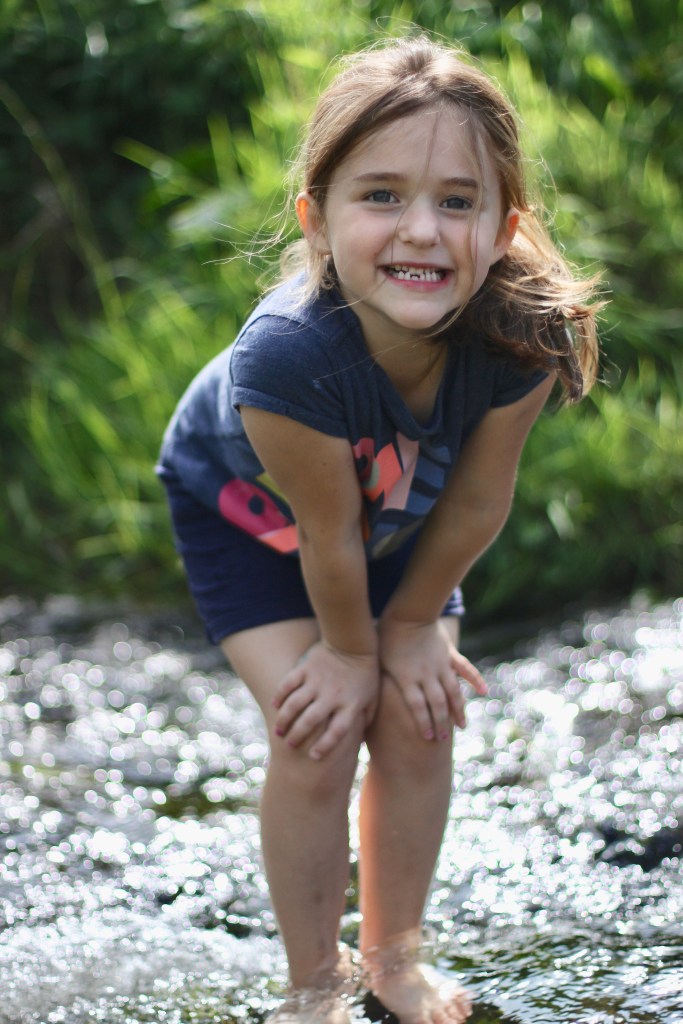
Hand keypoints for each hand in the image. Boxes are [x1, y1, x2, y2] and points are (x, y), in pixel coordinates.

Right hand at [272, 641, 378, 759]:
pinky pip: (288, 683)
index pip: (337, 732)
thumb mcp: (372, 697)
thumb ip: (367, 717)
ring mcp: (317, 681)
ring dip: (284, 719)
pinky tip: (274, 705)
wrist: (353, 642)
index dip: (325, 746)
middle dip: (297, 735)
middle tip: (289, 745)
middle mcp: (332, 695)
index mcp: (350, 704)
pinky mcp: (306, 668)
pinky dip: (280, 695)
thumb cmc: (365, 673)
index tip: (313, 756)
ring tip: (278, 731)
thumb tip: (360, 739)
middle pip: (311, 721)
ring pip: (295, 704)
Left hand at [378, 617, 486, 740]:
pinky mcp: (449, 654)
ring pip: (452, 691)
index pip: (418, 706)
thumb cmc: (386, 637)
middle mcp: (426, 674)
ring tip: (462, 726)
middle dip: (441, 722)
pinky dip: (476, 680)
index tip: (427, 737)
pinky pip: (465, 669)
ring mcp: (440, 664)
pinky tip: (484, 692)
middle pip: (437, 703)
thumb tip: (366, 702)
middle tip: (442, 740)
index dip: (423, 722)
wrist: (406, 612)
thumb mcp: (379, 662)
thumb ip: (380, 682)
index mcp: (407, 677)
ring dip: (458, 710)